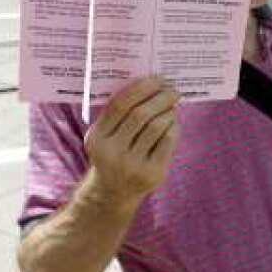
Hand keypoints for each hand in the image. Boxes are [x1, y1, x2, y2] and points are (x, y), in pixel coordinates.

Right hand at [84, 76, 179, 204]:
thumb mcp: (105, 136)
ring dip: (168, 111)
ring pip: (157, 127)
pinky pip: (168, 142)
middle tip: (172, 89)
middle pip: (141, 114)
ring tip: (172, 105)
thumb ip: (119, 114)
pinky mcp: (152, 174)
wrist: (112, 193)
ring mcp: (132, 165)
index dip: (141, 88)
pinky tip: (173, 122)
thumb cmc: (113, 154)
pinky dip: (174, 127)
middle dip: (160, 97)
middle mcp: (112, 152)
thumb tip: (149, 83)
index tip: (157, 78)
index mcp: (97, 137)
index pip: (120, 105)